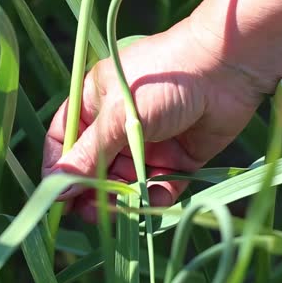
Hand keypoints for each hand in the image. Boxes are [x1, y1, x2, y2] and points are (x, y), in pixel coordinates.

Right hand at [41, 17, 263, 222]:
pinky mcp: (178, 158)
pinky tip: (156, 197)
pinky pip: (159, 186)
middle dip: (92, 191)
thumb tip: (55, 186)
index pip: (65, 140)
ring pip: (125, 181)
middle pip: (94, 168)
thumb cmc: (163, 79)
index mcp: (95, 103)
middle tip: (91, 213)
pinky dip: (155, 196)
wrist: (226, 69)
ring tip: (125, 208)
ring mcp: (149, 142)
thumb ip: (89, 154)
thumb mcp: (118, 115)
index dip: (60, 169)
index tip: (58, 197)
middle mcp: (119, 124)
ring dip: (123, 198)